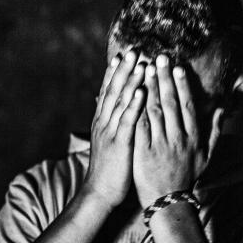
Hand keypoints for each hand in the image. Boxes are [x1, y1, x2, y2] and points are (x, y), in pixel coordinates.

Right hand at [83, 51, 145, 207]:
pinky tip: (142, 90)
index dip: (115, 72)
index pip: (108, 91)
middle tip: (133, 49)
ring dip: (131, 80)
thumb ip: (111, 124)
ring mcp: (110, 131)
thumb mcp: (108, 141)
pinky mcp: (119, 143)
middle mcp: (104, 122)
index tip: (122, 54)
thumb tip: (112, 110)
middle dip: (124, 69)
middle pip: (113, 90)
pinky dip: (134, 103)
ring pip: (121, 100)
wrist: (100, 192)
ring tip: (141, 62)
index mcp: (102, 121)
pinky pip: (128, 120)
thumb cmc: (108, 168)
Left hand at [133, 54, 224, 207]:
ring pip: (153, 111)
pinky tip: (130, 93)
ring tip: (144, 68)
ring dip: (148, 88)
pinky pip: (138, 126)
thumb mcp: (207, 155)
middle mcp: (177, 139)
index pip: (187, 106)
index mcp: (193, 137)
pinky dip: (135, 109)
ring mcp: (159, 145)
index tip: (178, 66)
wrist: (167, 200)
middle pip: (169, 103)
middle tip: (158, 57)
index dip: (182, 85)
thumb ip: (215, 130)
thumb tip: (222, 108)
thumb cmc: (187, 175)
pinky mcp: (142, 152)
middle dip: (164, 78)